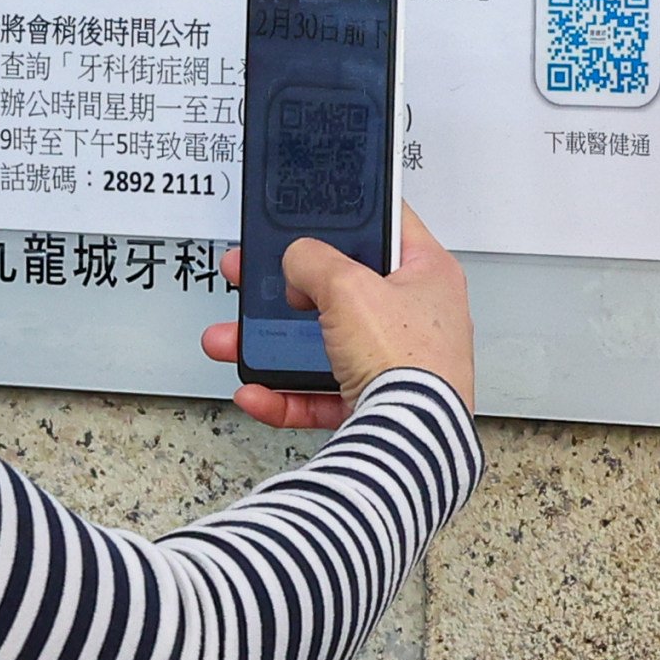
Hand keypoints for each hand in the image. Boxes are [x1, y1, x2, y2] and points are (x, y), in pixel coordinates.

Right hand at [200, 208, 475, 430]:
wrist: (408, 443)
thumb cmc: (407, 362)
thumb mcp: (348, 286)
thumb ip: (313, 260)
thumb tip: (298, 260)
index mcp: (429, 275)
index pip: (389, 225)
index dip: (348, 216)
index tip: (311, 217)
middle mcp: (417, 319)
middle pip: (341, 289)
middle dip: (286, 288)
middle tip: (252, 276)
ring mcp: (394, 364)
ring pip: (321, 344)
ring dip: (270, 344)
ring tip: (230, 340)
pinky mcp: (374, 404)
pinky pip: (319, 393)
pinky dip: (283, 394)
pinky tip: (256, 391)